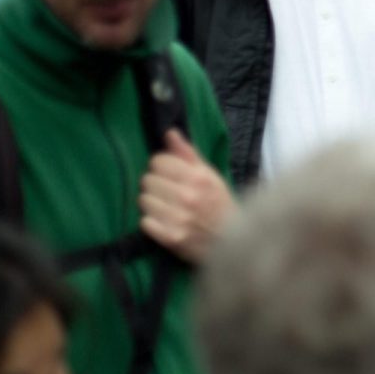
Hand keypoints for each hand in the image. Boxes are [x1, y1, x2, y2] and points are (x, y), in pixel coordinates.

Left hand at [139, 130, 236, 264]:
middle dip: (156, 186)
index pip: (158, 161)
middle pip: (147, 180)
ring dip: (152, 204)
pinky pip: (145, 222)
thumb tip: (169, 133)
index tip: (170, 175)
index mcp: (198, 177)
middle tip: (169, 194)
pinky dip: (152, 223)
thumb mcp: (209, 175)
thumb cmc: (219, 204)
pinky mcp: (171, 238)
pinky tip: (165, 223)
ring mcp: (179, 218)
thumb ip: (188, 154)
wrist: (231, 241)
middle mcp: (188, 196)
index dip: (162, 167)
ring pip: (143, 200)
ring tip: (167, 208)